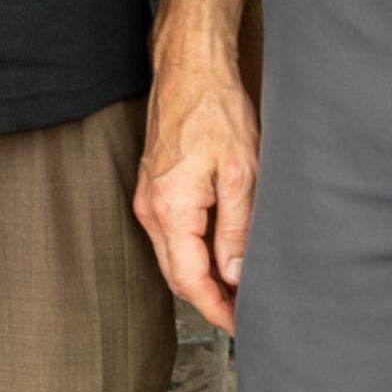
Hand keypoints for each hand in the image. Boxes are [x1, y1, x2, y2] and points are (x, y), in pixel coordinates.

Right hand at [132, 40, 258, 334]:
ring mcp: (147, 198)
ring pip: (172, 257)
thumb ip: (236, 230)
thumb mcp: (241, 174)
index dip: (217, 309)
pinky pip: (170, 234)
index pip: (190, 281)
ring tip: (237, 286)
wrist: (190, 68)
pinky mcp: (153, 188)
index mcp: (170, 210)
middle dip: (209, 299)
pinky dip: (192, 252)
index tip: (240, 324)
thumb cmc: (216, 111)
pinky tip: (219, 252)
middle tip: (244, 311)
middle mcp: (150, 209)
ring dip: (201, 276)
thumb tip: (236, 275)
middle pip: (176, 276)